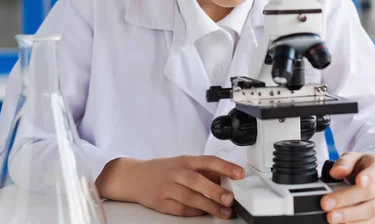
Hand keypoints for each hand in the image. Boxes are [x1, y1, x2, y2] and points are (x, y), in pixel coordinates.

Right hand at [96, 155, 244, 218]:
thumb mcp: (184, 163)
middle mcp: (176, 173)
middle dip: (215, 190)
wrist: (135, 177)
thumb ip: (204, 171)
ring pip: (190, 198)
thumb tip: (227, 180)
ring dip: (209, 206)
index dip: (225, 166)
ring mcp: (167, 188)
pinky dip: (194, 212)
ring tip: (224, 211)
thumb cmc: (164, 169)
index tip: (240, 173)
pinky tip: (204, 213)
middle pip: (197, 180)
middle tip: (230, 198)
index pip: (208, 161)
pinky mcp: (161, 203)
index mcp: (185, 160)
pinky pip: (181, 209)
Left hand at [320, 153, 374, 223]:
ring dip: (351, 218)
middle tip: (327, 205)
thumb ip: (345, 163)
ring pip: (372, 214)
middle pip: (370, 197)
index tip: (359, 181)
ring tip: (332, 218)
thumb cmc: (370, 168)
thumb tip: (335, 172)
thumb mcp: (357, 158)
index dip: (368, 179)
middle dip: (347, 203)